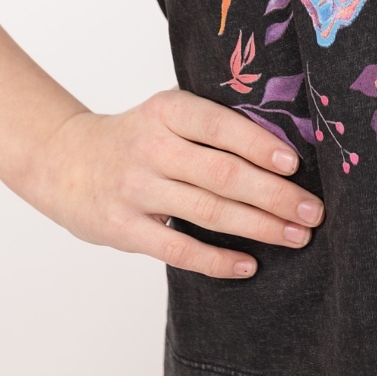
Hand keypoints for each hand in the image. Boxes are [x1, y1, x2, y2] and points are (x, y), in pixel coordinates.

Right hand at [26, 88, 323, 278]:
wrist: (64, 161)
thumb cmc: (137, 136)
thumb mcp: (167, 114)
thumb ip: (212, 124)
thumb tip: (285, 147)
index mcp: (167, 110)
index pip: (220, 125)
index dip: (259, 144)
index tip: (295, 164)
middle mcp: (151, 147)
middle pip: (223, 174)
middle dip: (275, 195)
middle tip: (313, 211)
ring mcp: (136, 190)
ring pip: (208, 212)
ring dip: (259, 227)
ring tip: (296, 236)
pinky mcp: (124, 228)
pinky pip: (178, 248)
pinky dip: (216, 260)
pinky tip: (248, 265)